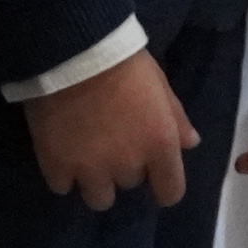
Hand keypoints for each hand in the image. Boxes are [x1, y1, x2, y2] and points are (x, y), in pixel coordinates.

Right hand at [25, 47, 197, 210]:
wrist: (72, 48)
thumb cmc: (122, 60)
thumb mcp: (159, 83)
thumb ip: (176, 117)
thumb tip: (191, 144)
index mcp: (160, 145)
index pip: (171, 192)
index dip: (163, 185)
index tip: (153, 174)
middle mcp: (128, 165)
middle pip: (130, 185)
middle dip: (124, 167)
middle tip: (111, 142)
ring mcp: (90, 169)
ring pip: (98, 198)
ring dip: (95, 180)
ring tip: (85, 156)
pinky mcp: (56, 165)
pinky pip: (62, 186)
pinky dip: (62, 173)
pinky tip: (60, 152)